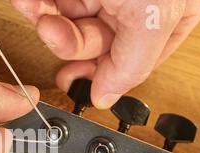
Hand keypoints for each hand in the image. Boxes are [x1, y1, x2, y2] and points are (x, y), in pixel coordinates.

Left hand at [11, 0, 199, 107]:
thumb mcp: (154, 14)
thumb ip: (134, 64)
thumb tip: (108, 97)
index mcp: (165, 15)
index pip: (133, 60)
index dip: (102, 73)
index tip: (76, 81)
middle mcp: (134, 1)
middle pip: (94, 41)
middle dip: (67, 41)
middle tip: (52, 33)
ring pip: (67, 19)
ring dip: (44, 16)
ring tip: (34, 5)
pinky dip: (35, 1)